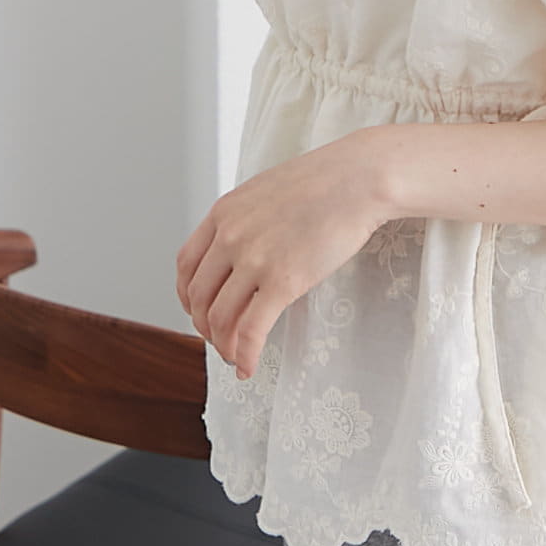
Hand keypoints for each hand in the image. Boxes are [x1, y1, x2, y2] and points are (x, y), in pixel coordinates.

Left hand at [175, 128, 392, 378]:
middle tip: (220, 339)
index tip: (198, 310)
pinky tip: (249, 367)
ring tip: (236, 356)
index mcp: (224, 212)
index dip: (187, 296)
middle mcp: (230, 236)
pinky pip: (251, 331)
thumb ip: (245, 219)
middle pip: (199, 297)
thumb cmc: (325, 181)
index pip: (186, 265)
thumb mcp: (266, 191)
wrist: (359, 178)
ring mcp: (254, 259)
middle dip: (206, 326)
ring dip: (225, 346)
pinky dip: (245, 356)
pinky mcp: (282, 281)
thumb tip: (241, 252)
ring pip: (220, 319)